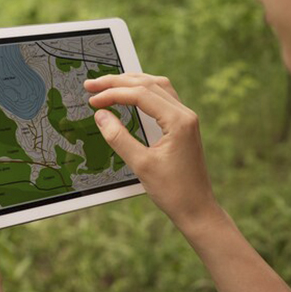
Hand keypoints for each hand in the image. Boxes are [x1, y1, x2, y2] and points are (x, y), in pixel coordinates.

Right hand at [85, 73, 220, 230]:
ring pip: (157, 86)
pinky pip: (162, 97)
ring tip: (107, 85)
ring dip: (131, 83)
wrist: (198, 209)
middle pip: (148, 84)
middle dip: (118, 82)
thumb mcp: (141, 165)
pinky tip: (129, 95)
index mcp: (178, 121)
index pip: (141, 94)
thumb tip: (100, 115)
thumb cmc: (173, 191)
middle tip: (92, 85)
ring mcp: (186, 118)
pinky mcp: (183, 125)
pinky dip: (143, 92)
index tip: (93, 100)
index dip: (113, 93)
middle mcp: (185, 114)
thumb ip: (118, 137)